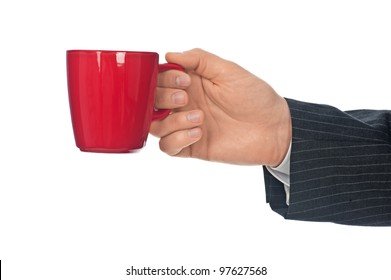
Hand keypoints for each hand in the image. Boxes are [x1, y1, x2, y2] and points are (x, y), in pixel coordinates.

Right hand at [150, 49, 290, 165]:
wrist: (273, 129)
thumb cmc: (255, 97)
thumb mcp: (229, 71)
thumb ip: (199, 59)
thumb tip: (170, 54)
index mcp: (192, 84)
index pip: (160, 80)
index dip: (164, 79)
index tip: (184, 80)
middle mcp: (186, 104)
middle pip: (152, 102)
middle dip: (163, 98)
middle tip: (185, 98)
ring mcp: (187, 126)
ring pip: (156, 126)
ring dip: (172, 121)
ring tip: (199, 118)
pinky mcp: (192, 146)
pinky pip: (167, 147)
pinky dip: (176, 140)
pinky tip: (198, 133)